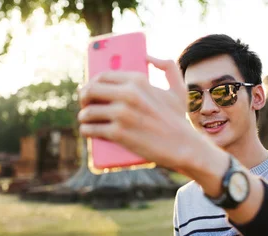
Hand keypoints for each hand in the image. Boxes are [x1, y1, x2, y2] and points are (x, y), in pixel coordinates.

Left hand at [78, 56, 202, 170]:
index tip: (90, 89)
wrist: (183, 147)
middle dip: (84, 98)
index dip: (92, 82)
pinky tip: (86, 130)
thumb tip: (148, 57)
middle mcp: (128, 94)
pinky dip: (86, 130)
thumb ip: (168, 67)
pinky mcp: (118, 133)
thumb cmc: (178, 120)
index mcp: (138, 80)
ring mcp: (121, 114)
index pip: (103, 76)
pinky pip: (90, 129)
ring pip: (88, 111)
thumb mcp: (178, 89)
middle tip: (85, 105)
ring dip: (83, 116)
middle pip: (91, 90)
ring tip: (86, 120)